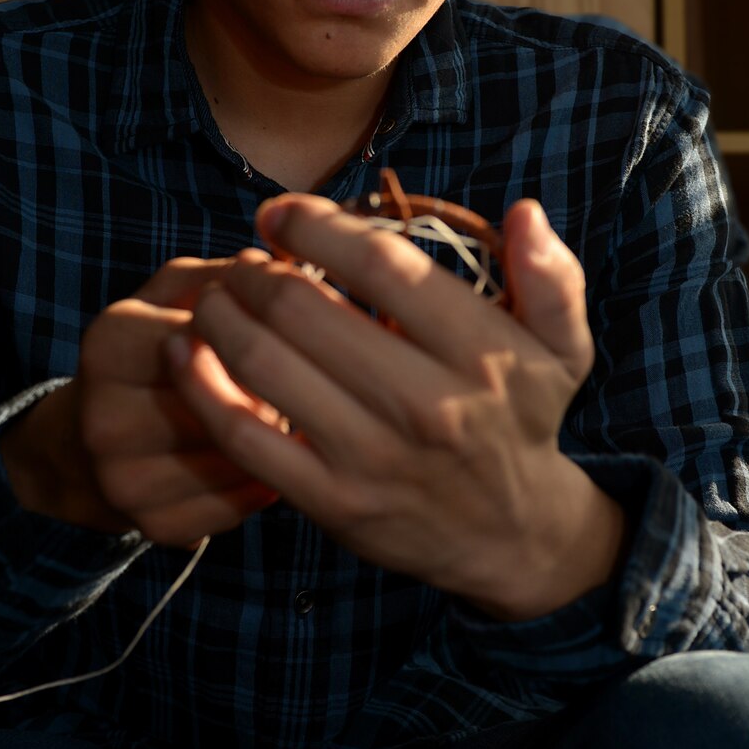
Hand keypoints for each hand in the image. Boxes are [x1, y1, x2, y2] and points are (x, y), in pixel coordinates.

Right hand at [0, 257, 285, 545]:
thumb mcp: (170, 296)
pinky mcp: (154, 527)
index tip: (275, 333)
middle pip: (223, 402)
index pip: (203, 335)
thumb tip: (282, 269)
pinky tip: (263, 461)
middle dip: (267, 390)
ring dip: (271, 440)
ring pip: (236, 458)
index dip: (254, 334)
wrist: (83, 446)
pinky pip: (235, 506)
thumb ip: (223, 275)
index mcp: (108, 343)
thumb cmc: (147, 353)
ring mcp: (123, 480)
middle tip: (294, 381)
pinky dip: (260, 484)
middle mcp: (104, 416)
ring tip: (277, 418)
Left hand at [166, 195, 626, 617]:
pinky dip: (201, 387)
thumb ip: (551, 277)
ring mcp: (374, 457)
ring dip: (221, 315)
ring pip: (264, 364)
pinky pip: (244, 436)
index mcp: (479, 352)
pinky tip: (186, 350)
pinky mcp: (332, 501)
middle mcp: (428, 404)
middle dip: (257, 270)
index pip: (380, 264)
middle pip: (304, 308)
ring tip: (216, 296)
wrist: (511, 536)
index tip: (281, 213)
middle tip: (246, 261)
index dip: (316, 225)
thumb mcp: (561, 349)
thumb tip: (525, 212)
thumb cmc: (519, 421)